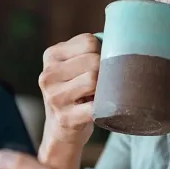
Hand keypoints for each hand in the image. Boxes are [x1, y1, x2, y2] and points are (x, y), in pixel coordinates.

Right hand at [39, 33, 99, 147]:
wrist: (60, 130)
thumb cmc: (75, 92)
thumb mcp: (72, 66)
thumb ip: (88, 50)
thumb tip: (121, 39)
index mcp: (51, 56)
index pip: (89, 42)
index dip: (101, 53)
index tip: (97, 67)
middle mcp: (48, 75)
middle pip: (93, 60)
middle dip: (104, 71)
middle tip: (100, 84)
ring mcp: (54, 97)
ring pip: (94, 80)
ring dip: (103, 89)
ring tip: (97, 95)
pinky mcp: (65, 118)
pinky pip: (95, 106)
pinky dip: (104, 107)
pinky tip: (99, 109)